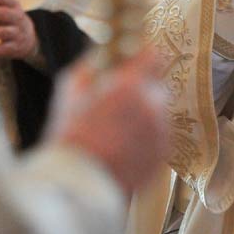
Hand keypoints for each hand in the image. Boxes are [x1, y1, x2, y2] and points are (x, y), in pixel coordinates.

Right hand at [51, 47, 171, 192]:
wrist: (80, 182)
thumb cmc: (70, 133)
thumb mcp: (72, 88)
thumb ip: (94, 64)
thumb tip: (107, 51)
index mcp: (130, 85)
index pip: (152, 55)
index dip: (141, 55)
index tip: (132, 59)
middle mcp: (152, 105)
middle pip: (156, 84)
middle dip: (140, 87)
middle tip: (117, 98)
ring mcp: (161, 131)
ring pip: (158, 110)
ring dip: (143, 112)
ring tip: (115, 128)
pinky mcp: (163, 153)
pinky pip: (158, 134)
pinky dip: (145, 135)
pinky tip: (121, 144)